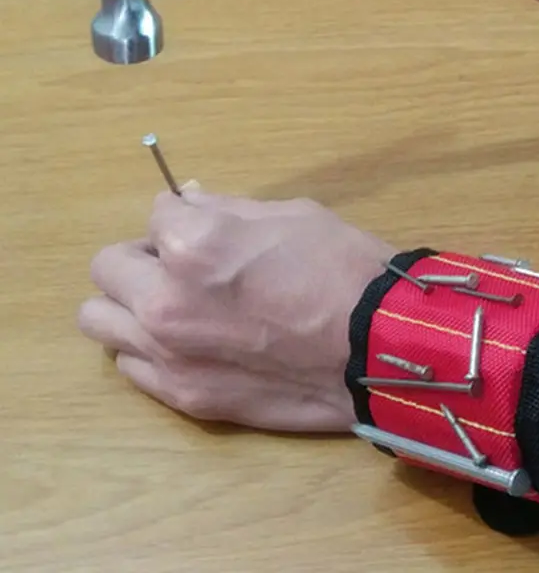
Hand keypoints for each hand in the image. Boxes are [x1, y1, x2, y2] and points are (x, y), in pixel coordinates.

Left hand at [77, 186, 396, 431]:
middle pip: (108, 266)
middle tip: (180, 264)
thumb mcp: (290, 215)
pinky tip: (190, 344)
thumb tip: (189, 202)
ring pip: (99, 319)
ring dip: (130, 302)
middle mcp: (165, 300)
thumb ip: (225, 209)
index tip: (203, 226)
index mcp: (192, 245)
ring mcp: (169, 354)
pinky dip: (148, 348)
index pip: (154, 214)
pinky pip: (130, 365)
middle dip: (142, 256)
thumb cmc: (343, 268)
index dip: (182, 217)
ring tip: (174, 305)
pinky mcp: (184, 396)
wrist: (378, 347)